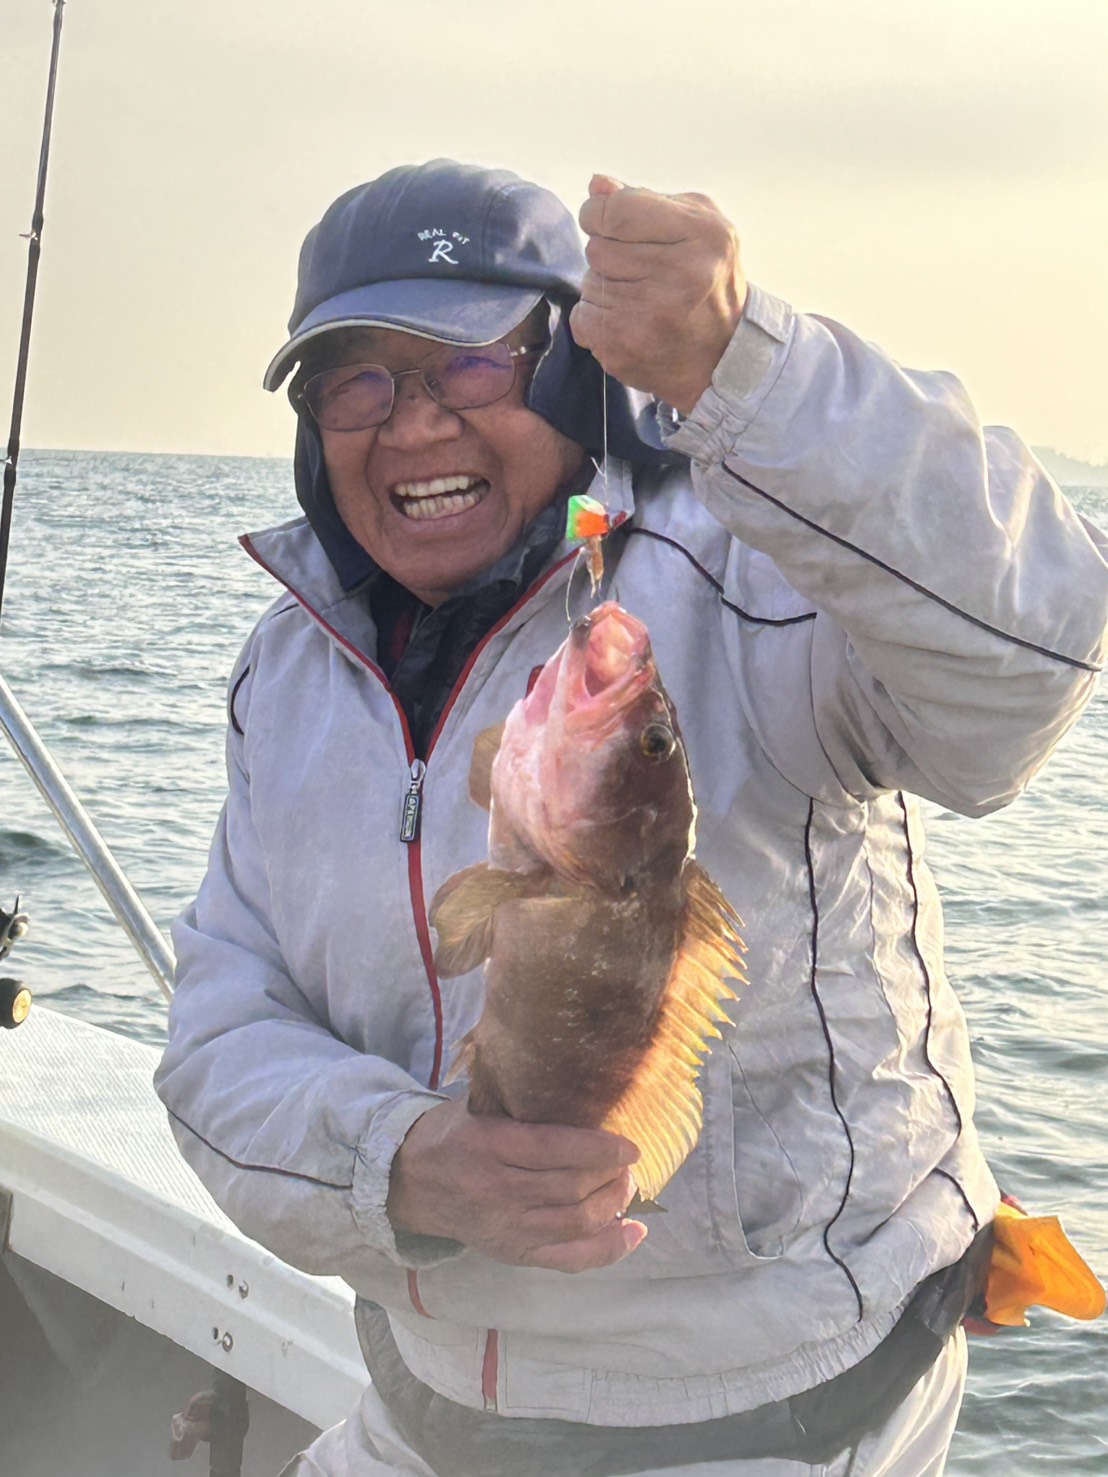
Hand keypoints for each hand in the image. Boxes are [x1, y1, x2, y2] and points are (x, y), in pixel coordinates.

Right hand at [386, 1097, 646, 1272]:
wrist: (410, 1184)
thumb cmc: (453, 1134)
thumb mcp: (477, 1106)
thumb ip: (521, 1102)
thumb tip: (585, 1088)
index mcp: (488, 1146)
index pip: (553, 1149)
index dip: (598, 1149)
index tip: (629, 1145)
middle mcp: (497, 1191)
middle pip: (570, 1188)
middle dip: (610, 1176)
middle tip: (629, 1162)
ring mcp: (506, 1228)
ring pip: (575, 1223)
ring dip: (612, 1204)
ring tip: (626, 1185)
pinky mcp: (513, 1253)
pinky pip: (569, 1260)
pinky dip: (608, 1250)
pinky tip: (634, 1232)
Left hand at [569, 174, 747, 414]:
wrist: (723, 357)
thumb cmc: (707, 280)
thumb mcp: (698, 227)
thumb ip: (646, 200)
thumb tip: (596, 186)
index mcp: (703, 235)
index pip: (616, 210)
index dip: (599, 212)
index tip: (607, 222)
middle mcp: (680, 275)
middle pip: (597, 247)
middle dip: (608, 254)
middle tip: (639, 272)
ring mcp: (650, 315)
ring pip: (589, 281)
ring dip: (604, 287)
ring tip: (640, 299)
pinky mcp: (624, 347)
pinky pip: (582, 316)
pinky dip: (597, 318)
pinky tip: (629, 322)